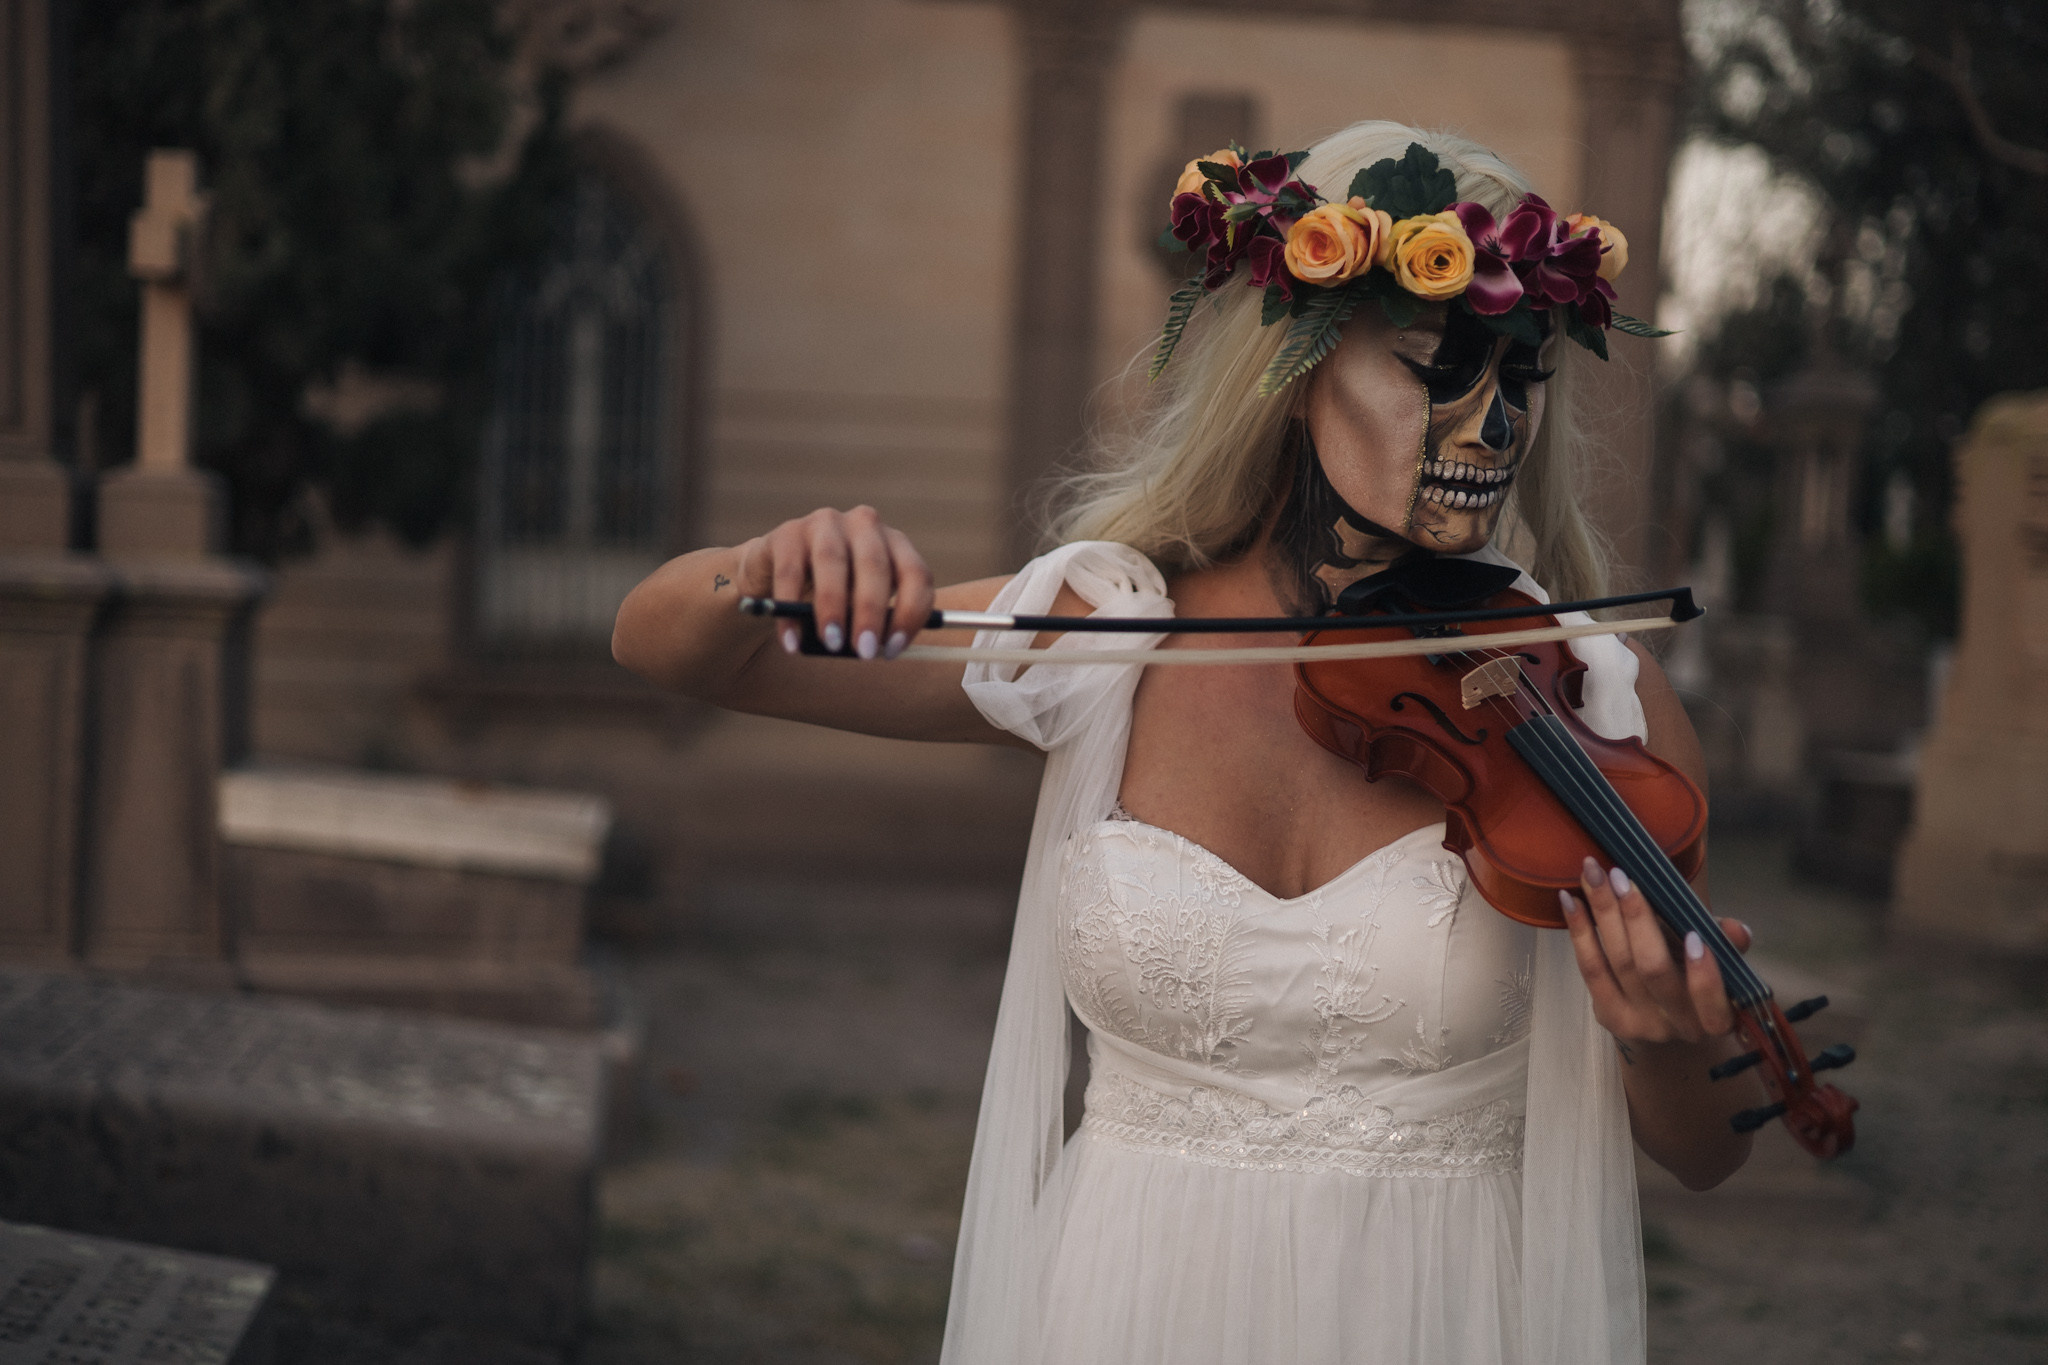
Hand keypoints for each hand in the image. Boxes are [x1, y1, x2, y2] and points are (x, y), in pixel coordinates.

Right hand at [733, 506, 934, 660]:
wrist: (777, 573)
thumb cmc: (833, 594)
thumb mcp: (861, 604)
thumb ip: (876, 622)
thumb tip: (878, 648)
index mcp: (894, 543)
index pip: (916, 574)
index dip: (910, 613)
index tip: (894, 650)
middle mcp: (864, 525)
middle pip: (875, 565)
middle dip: (871, 612)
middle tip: (865, 651)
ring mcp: (825, 523)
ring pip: (832, 562)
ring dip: (834, 607)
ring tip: (832, 643)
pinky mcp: (788, 533)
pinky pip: (790, 572)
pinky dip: (790, 610)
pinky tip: (792, 641)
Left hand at [1559, 856, 1753, 1046]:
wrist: (1667, 1015)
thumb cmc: (1697, 977)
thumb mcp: (1721, 959)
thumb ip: (1729, 945)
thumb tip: (1738, 930)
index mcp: (1716, 1017)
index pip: (1711, 1003)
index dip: (1704, 975)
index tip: (1694, 935)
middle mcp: (1678, 1026)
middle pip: (1652, 970)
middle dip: (1636, 918)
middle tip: (1619, 875)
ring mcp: (1640, 1024)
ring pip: (1618, 963)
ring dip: (1603, 913)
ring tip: (1593, 875)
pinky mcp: (1609, 1017)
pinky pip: (1591, 969)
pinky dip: (1580, 932)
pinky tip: (1571, 900)